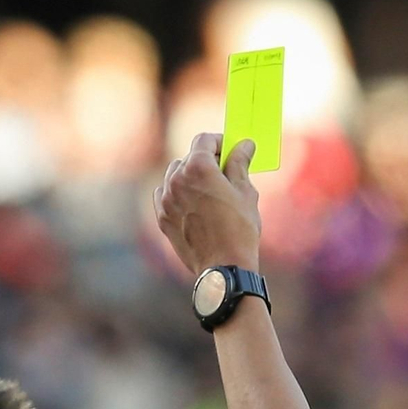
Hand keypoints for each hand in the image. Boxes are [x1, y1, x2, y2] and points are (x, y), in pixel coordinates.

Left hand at [153, 132, 261, 275]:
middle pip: (189, 156)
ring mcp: (165, 199)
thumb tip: (244, 145)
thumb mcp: (245, 192)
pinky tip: (193, 203)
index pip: (204, 140)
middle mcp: (176, 179)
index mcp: (198, 168)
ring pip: (174, 174)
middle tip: (224, 171)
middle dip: (207, 159)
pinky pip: (165, 194)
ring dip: (190, 175)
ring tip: (208, 190)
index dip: (219, 141)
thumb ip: (240, 163)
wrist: (224, 268)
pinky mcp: (162, 217)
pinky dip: (176, 193)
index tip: (230, 150)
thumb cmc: (239, 230)